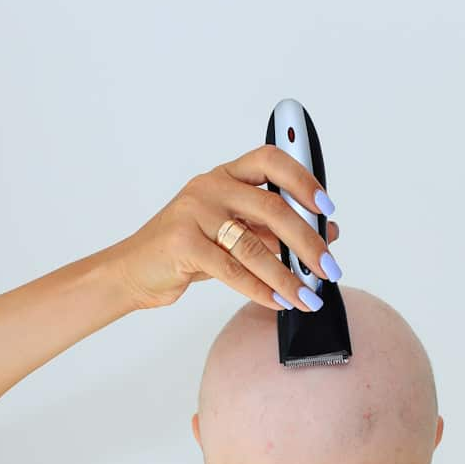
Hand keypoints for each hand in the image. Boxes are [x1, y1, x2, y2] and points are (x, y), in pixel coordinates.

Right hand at [107, 144, 340, 311]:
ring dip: (288, 276)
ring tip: (308, 296)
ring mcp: (194, 213)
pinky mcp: (183, 244)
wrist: (134, 271)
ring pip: (254, 245)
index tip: (326, 207)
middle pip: (272, 207)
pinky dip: (261, 290)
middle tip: (330, 267)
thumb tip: (326, 234)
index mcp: (226, 176)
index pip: (270, 161)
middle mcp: (210, 188)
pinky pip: (233, 270)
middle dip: (307, 241)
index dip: (303, 180)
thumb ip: (272, 230)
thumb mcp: (233, 233)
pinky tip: (280, 302)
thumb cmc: (186, 250)